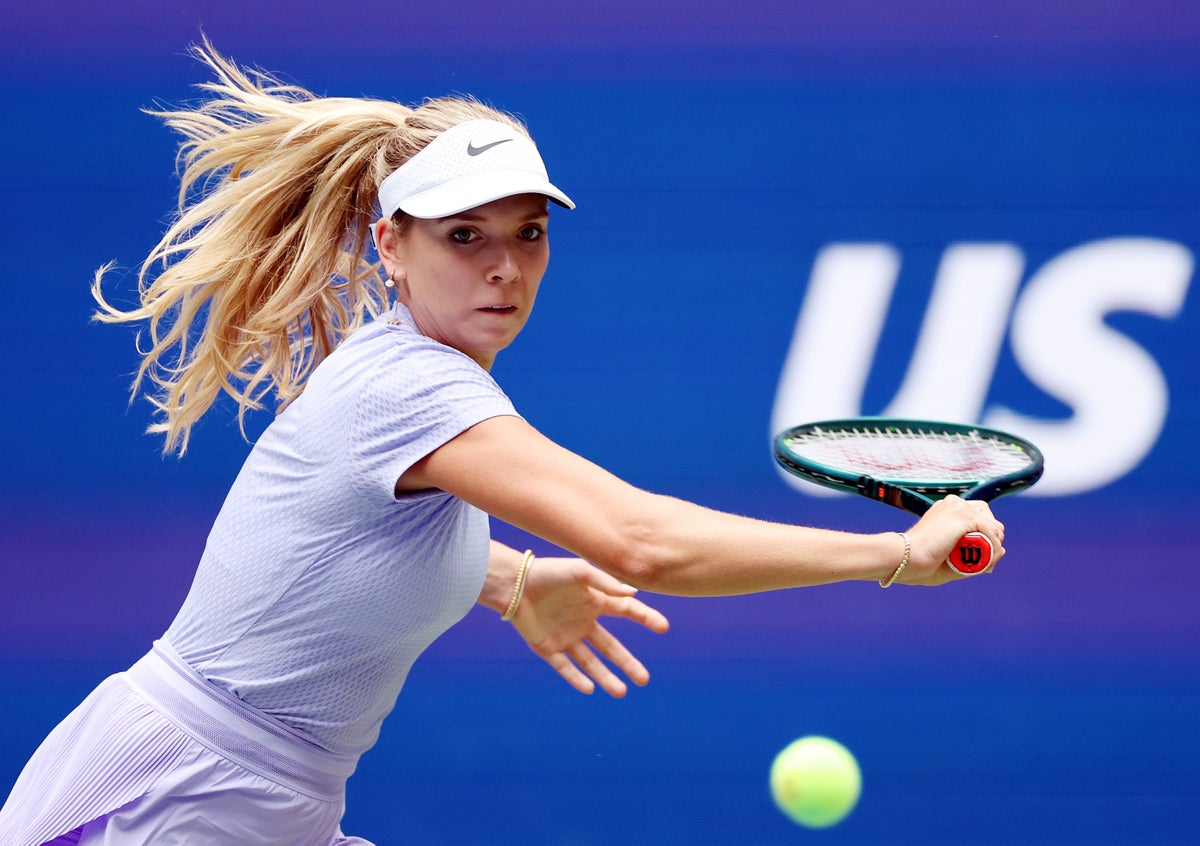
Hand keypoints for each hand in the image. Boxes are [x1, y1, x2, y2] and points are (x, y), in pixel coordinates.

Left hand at [510, 556, 669, 696]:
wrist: (514, 583)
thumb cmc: (548, 572)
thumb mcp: (580, 572)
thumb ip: (605, 583)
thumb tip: (634, 595)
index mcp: (594, 601)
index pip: (626, 611)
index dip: (645, 618)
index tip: (663, 627)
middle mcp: (583, 621)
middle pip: (611, 647)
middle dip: (628, 663)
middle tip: (644, 680)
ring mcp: (566, 636)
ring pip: (590, 662)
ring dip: (606, 677)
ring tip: (622, 692)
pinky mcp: (547, 648)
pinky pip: (565, 667)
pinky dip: (576, 678)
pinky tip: (590, 688)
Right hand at [901, 496, 1006, 584]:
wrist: (905, 559)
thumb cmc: (922, 563)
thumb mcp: (952, 557)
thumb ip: (975, 554)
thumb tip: (1003, 551)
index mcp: (946, 509)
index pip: (979, 515)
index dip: (985, 535)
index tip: (982, 555)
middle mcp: (954, 504)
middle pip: (989, 517)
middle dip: (992, 539)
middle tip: (986, 560)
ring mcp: (959, 508)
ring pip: (993, 526)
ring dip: (993, 546)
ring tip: (984, 564)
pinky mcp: (964, 516)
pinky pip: (991, 533)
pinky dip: (993, 549)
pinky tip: (987, 562)